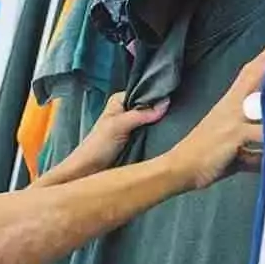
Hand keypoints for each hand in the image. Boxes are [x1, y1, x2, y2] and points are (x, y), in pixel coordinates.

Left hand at [48, 93, 170, 183]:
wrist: (87, 172)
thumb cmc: (97, 147)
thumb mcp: (119, 126)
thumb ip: (141, 114)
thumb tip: (165, 103)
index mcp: (120, 100)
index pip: (143, 91)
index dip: (157, 95)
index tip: (173, 99)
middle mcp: (126, 110)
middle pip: (149, 106)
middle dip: (160, 110)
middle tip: (177, 114)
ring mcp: (132, 126)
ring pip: (151, 121)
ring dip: (160, 124)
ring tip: (176, 124)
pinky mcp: (136, 141)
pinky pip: (150, 134)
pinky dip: (157, 135)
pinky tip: (168, 136)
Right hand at [167, 43, 264, 190]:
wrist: (180, 167)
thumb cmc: (204, 156)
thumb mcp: (230, 146)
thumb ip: (252, 146)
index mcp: (230, 103)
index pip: (249, 72)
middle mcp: (232, 106)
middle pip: (255, 74)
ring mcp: (233, 119)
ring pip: (261, 99)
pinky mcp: (235, 135)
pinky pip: (260, 131)